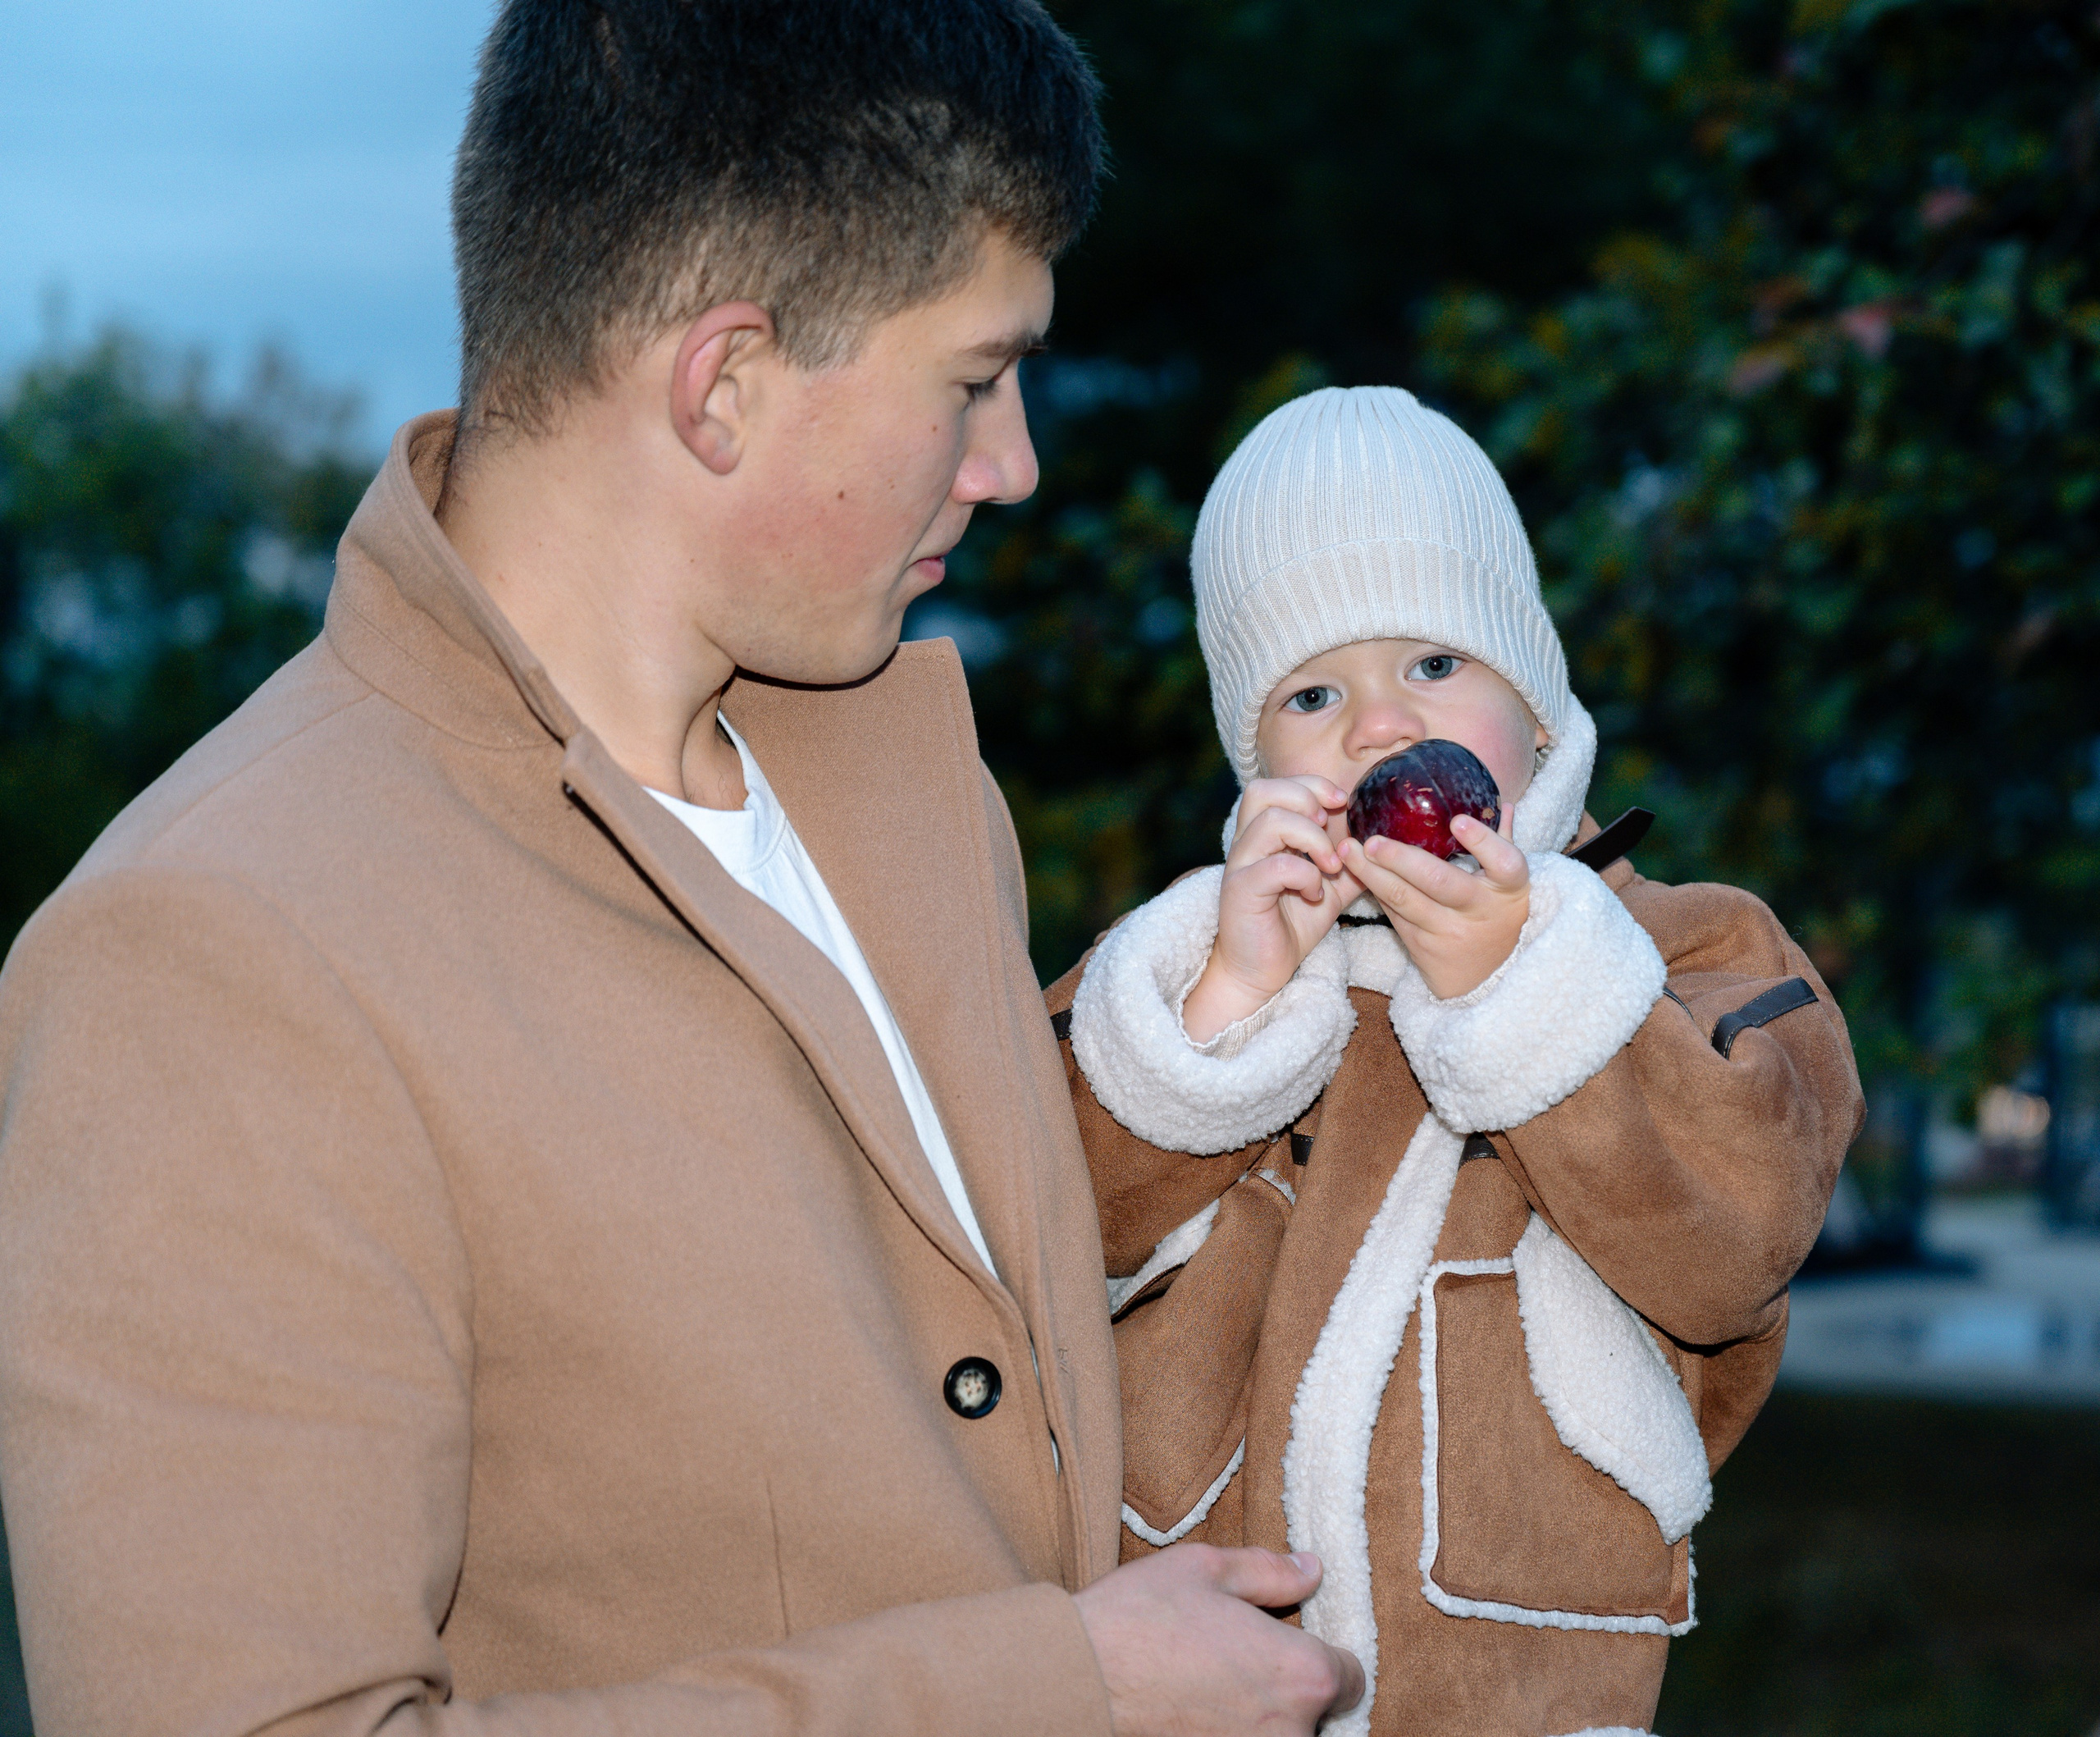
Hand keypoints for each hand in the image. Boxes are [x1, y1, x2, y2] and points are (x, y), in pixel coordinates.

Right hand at [1074, 1544, 1364, 1736]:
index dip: (1323, 1656)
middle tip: (1235, 1661)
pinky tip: (1195, 1711)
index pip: (1351, 1676)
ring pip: (1279, 1735)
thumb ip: (1270, 1572)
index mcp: (1301, 1672)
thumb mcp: (1205, 1569)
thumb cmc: (1139, 1618)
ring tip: (1210, 1687)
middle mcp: (1290, 1730)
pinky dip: (1230, 1731)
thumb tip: (1312, 1570)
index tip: (1287, 1645)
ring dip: (1259, 1717)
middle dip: (1286, 1688)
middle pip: (1315, 1714)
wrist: (1077, 1679)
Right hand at [1183, 778, 1361, 1043]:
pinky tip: (1314, 894)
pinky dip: (1306, 876)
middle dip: (1306, 800)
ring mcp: (1240, 866)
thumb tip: (1381, 846)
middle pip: (1262, 791)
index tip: (1341, 803)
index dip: (1311, 785)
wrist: (1260, 971)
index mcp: (1262, 836)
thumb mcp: (1329, 888)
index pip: (1276, 786)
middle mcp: (1246, 844)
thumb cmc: (1289, 926)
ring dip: (1312, 840)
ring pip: (1271, 822)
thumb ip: (1350, 865)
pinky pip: (1276, 867)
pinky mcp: (1241, 892)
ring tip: (1330, 866)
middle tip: (1329, 828)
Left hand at [1339, 808, 1528, 999]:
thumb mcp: (1510, 885)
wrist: (1485, 978)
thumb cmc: (1498, 915)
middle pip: (1438, 882)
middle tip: (1372, 840)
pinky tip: (1356, 869)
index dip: (1482, 842)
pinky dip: (1374, 888)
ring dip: (1372, 873)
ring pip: (1404, 899)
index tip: (1457, 820)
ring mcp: (1447, 930)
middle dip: (1400, 859)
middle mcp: (1479, 910)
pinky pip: (1393, 911)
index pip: (1503, 862)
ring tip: (1349, 850)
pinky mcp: (1420, 944)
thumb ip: (1503, 843)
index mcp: (1509, 888)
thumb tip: (1503, 804)